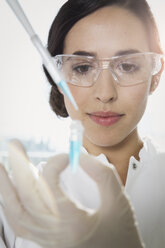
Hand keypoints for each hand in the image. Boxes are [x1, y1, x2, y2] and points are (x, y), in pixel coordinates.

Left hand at [0, 140, 143, 247]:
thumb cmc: (122, 238)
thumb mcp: (120, 204)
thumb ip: (103, 176)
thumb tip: (81, 158)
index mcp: (72, 224)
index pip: (51, 186)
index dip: (56, 163)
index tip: (68, 156)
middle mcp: (54, 234)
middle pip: (26, 196)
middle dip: (19, 167)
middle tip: (15, 145)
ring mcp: (47, 240)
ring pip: (16, 212)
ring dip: (5, 187)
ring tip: (1, 166)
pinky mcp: (46, 242)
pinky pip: (19, 224)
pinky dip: (10, 206)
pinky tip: (8, 193)